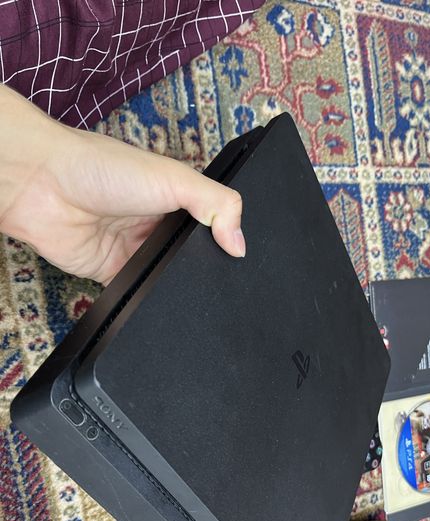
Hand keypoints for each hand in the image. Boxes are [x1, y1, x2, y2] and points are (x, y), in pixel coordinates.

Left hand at [0, 85, 245, 284]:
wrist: (43, 187)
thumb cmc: (101, 168)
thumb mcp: (175, 177)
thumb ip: (216, 204)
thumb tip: (241, 243)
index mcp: (176, 199)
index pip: (213, 225)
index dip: (227, 240)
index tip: (242, 257)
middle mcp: (157, 225)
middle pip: (194, 257)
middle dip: (203, 267)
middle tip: (217, 277)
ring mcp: (136, 251)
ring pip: (170, 280)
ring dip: (176, 285)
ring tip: (189, 288)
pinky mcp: (114, 275)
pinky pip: (140, 295)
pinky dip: (149, 300)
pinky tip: (159, 300)